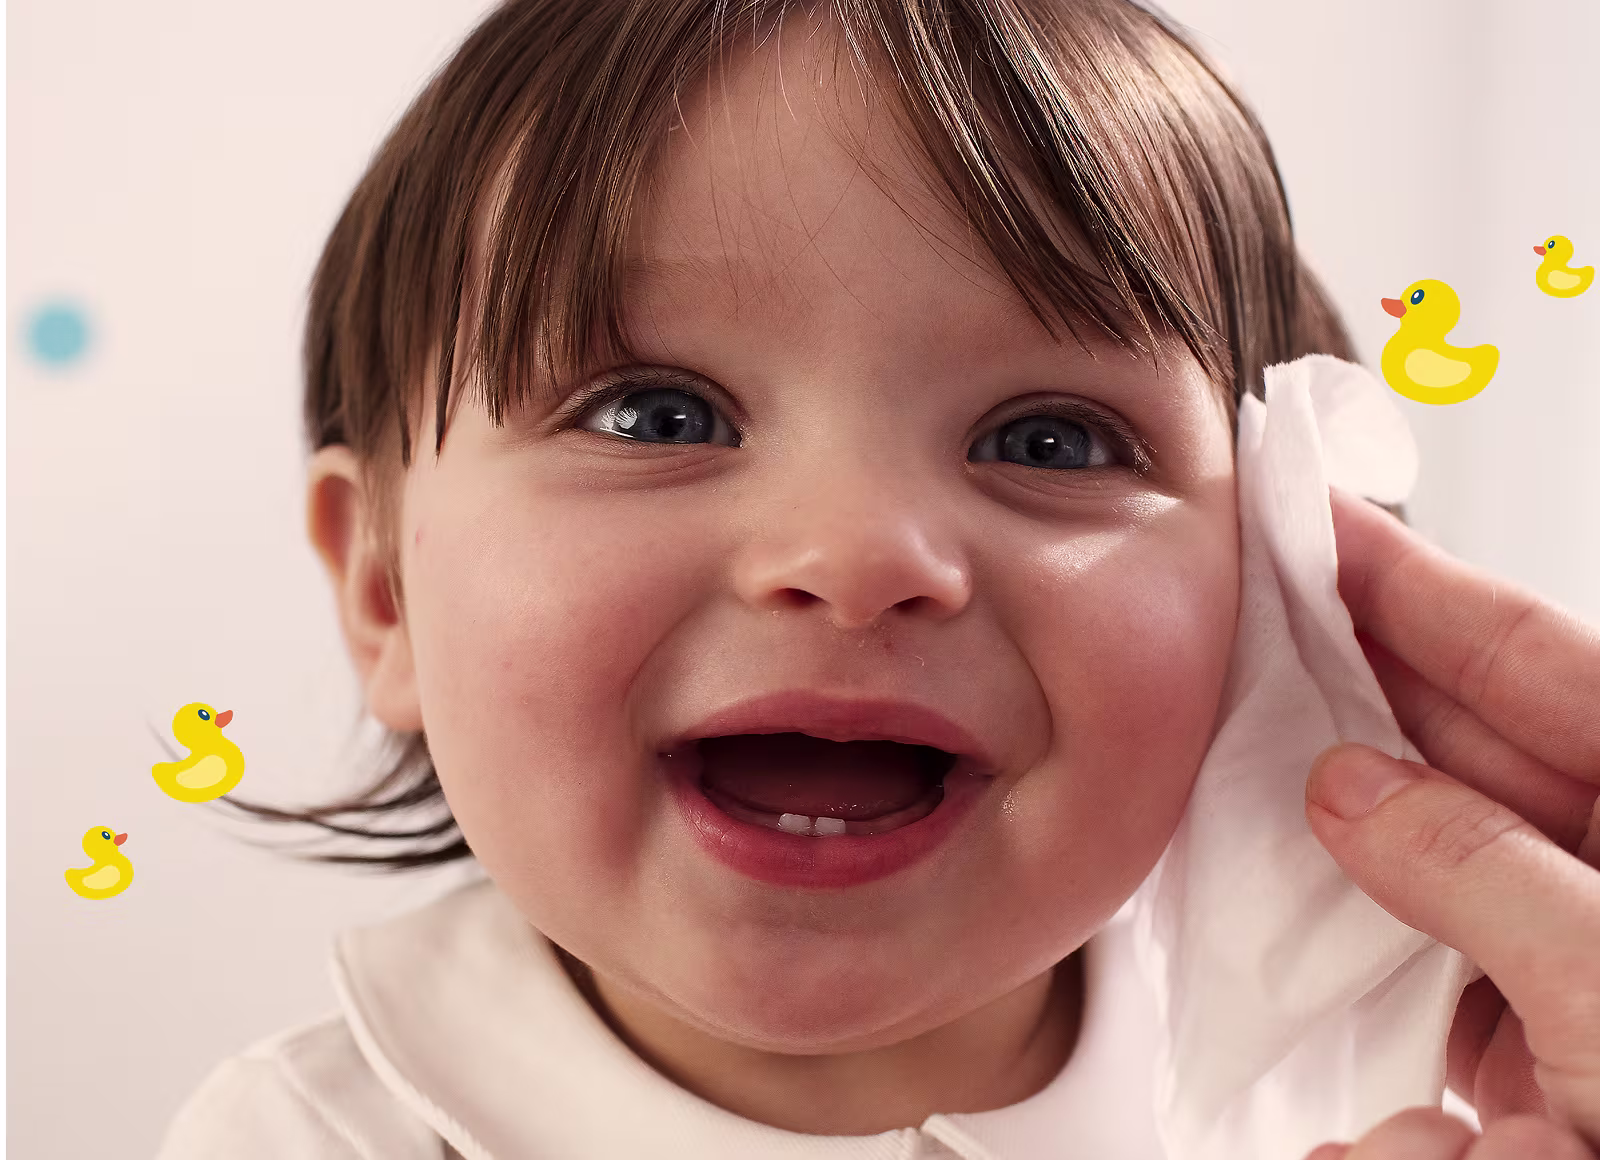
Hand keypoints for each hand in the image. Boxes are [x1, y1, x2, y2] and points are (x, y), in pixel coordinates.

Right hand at [1299, 487, 1599, 1157]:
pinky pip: (1424, 956)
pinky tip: (1301, 903)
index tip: (1318, 523)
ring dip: (1343, 818)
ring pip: (1431, 847)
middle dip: (1359, 684)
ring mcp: (1577, 952)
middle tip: (1254, 626)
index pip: (1534, 656)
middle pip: (1471, 740)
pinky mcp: (1536, 1039)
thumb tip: (1351, 790)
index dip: (1417, 582)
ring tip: (1252, 759)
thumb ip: (1481, 867)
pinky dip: (1358, 946)